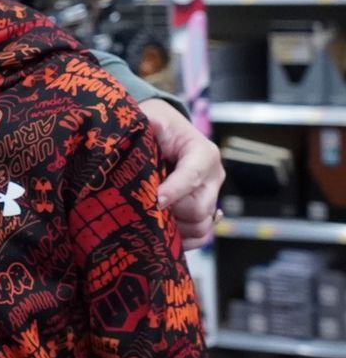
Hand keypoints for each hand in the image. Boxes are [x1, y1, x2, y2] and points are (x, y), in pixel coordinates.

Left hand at [140, 99, 222, 249]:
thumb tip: (146, 123)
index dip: (174, 190)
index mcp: (203, 153)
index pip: (192, 176)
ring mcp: (210, 197)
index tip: (154, 200)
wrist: (166, 134)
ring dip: (174, 228)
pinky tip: (162, 233)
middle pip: (198, 209)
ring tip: (149, 218)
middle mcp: (212, 178)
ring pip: (200, 226)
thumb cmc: (158, 126)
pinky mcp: (204, 211)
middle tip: (144, 207)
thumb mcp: (153, 117)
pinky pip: (200, 236)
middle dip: (170, 211)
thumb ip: (149, 122)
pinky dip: (182, 239)